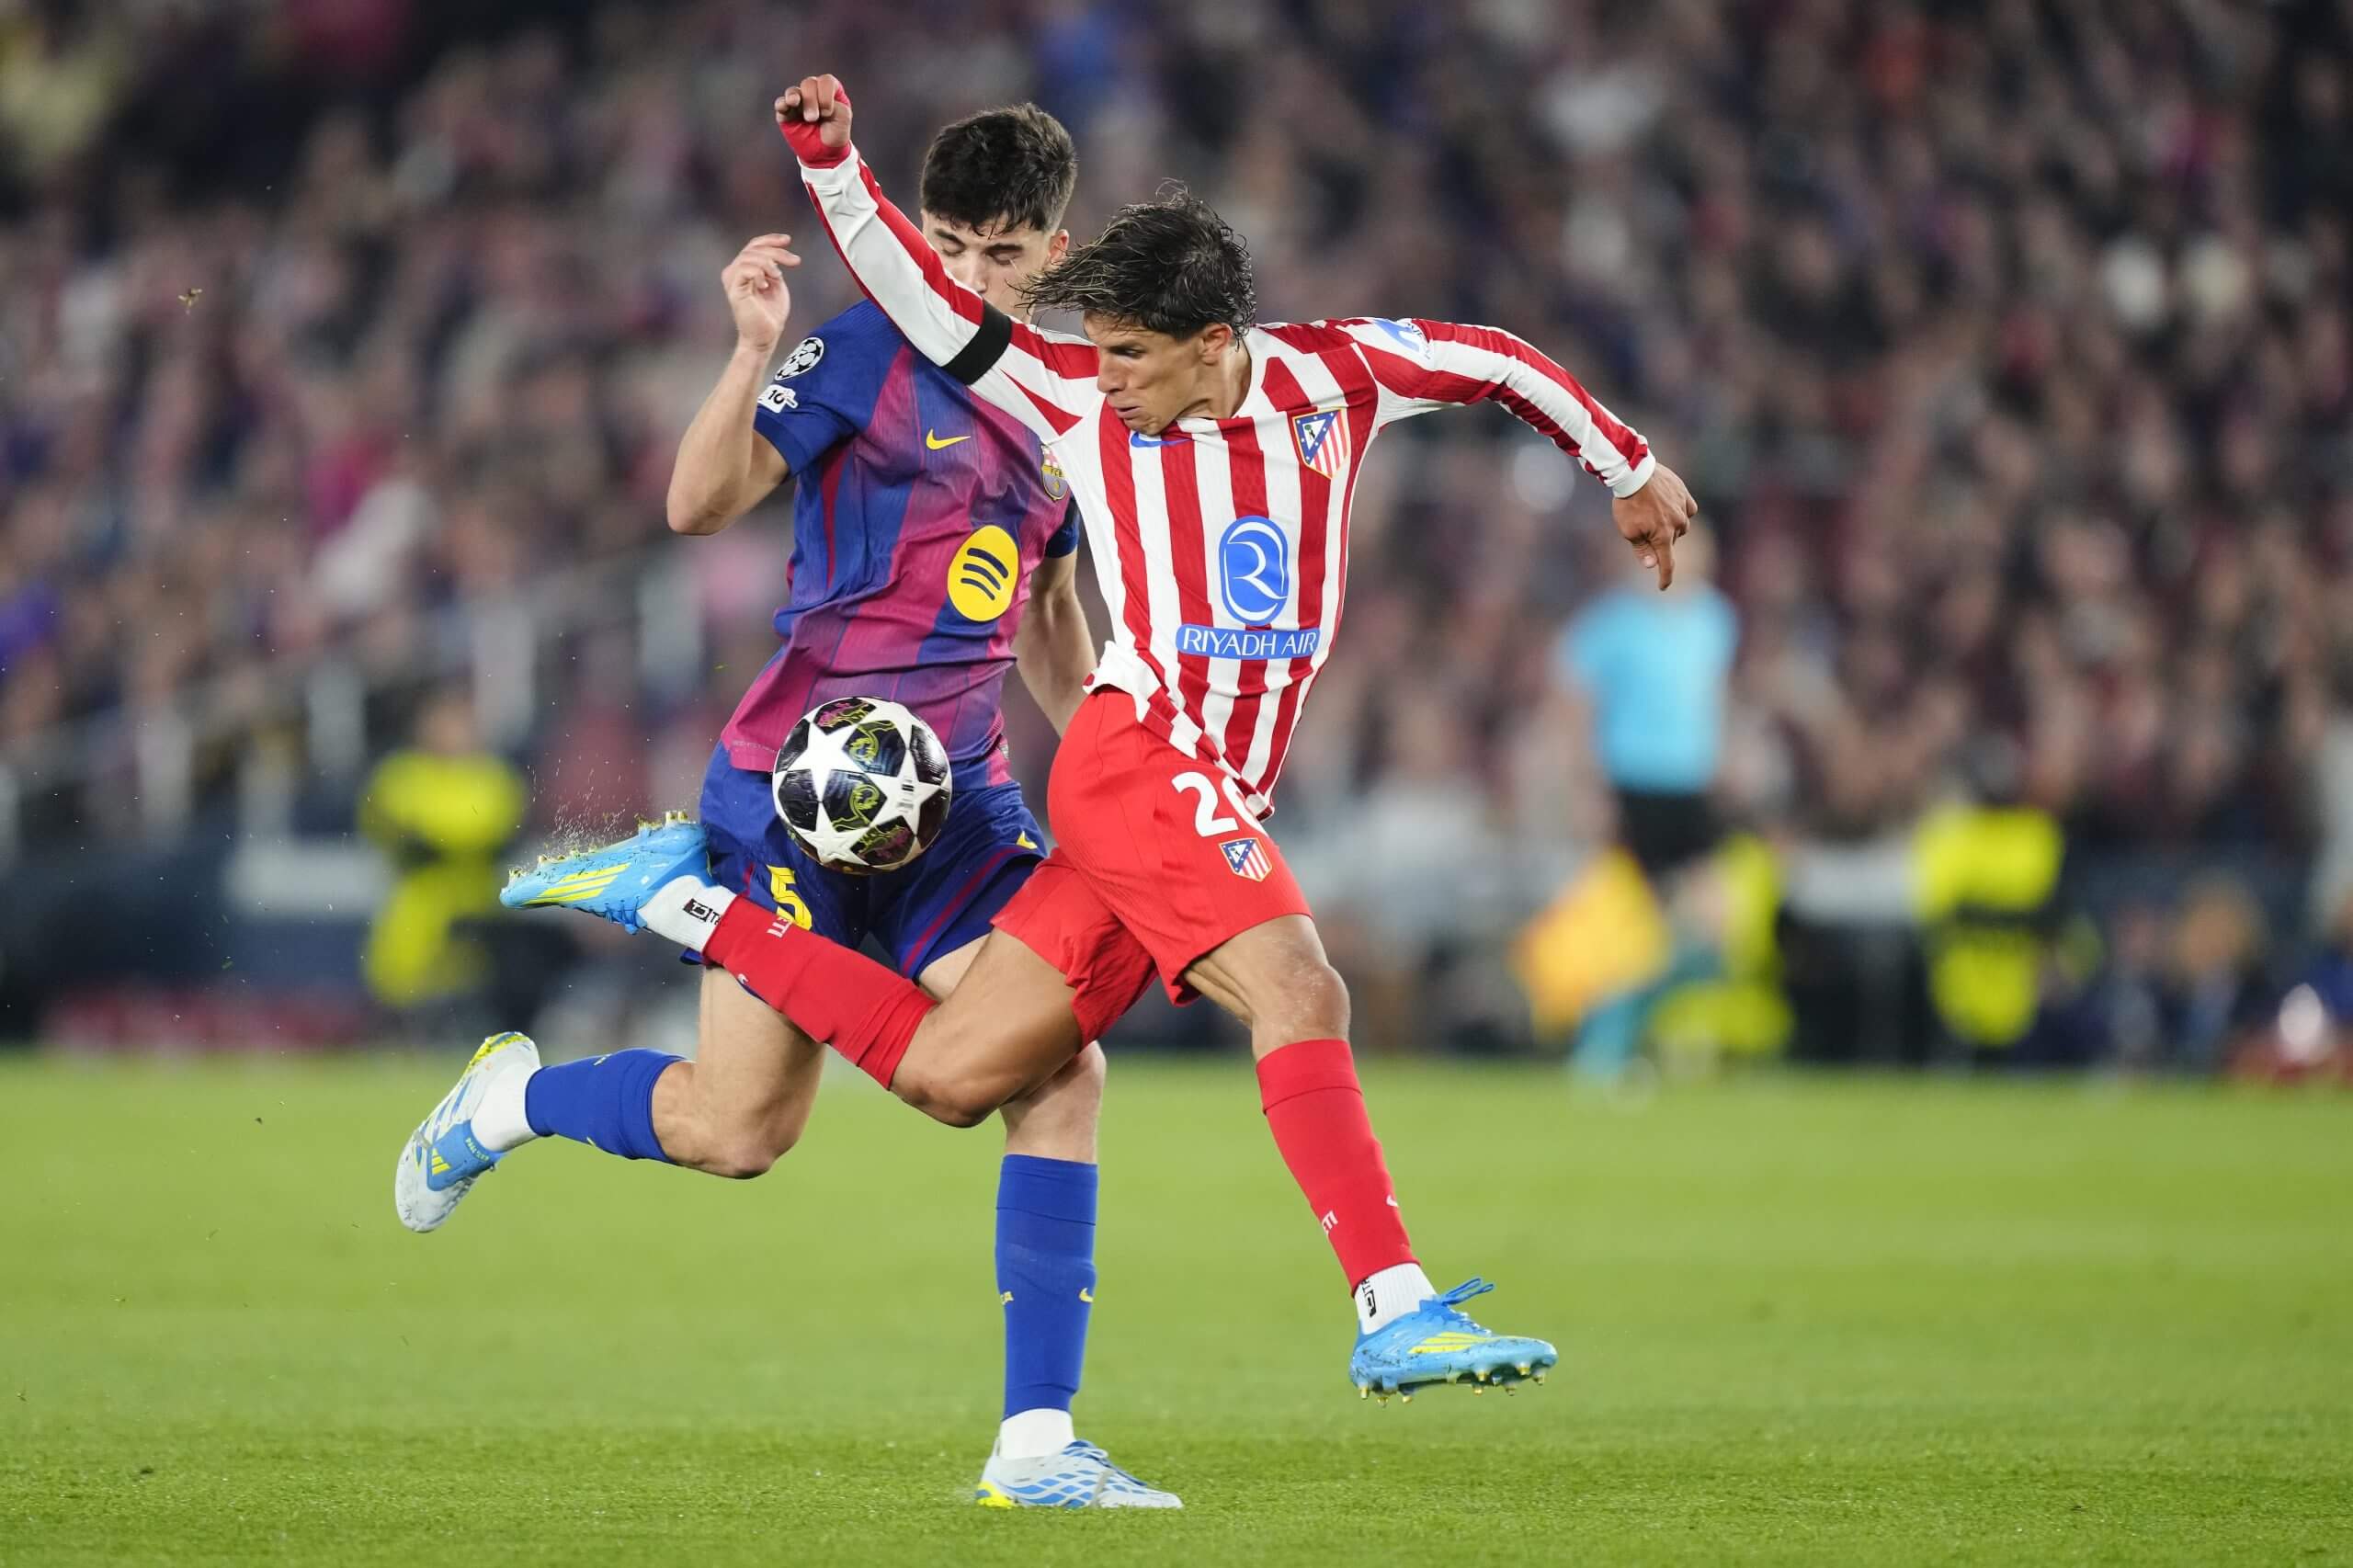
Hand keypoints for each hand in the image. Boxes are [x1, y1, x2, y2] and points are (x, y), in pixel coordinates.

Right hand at [721, 234, 798, 354]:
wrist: (766, 336)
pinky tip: (766, 284)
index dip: (770, 239)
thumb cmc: (770, 314)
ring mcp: (732, 280)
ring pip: (749, 256)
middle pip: (753, 248)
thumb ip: (773, 267)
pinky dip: (760, 273)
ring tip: (778, 277)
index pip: (754, 246)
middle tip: (795, 261)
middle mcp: (734, 272)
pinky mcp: (734, 290)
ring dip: (769, 263)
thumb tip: (775, 255)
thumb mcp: (776, 284)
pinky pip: (745, 269)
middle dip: (776, 252)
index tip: (788, 240)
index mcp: (744, 270)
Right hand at [775, 75, 851, 163]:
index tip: (828, 112)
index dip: (825, 94)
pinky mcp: (786, 113)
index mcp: (829, 90)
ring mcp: (799, 102)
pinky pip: (780, 104)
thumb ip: (835, 105)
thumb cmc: (836, 132)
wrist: (826, 153)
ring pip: (793, 91)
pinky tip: (784, 106)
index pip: (825, 81)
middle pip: (808, 83)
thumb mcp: (844, 118)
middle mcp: (813, 92)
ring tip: (795, 102)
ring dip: (794, 96)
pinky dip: (781, 103)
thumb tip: (814, 102)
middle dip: (811, 100)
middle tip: (813, 118)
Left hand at [1613, 461, 1698, 589]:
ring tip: (1653, 514)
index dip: (1665, 577)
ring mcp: (1682, 508)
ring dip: (1671, 526)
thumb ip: (1642, 549)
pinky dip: (1680, 512)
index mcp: (1663, 536)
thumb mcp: (1628, 530)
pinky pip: (1688, 509)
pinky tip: (1670, 507)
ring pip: (1681, 526)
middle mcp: (1677, 524)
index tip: (1663, 587)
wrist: (1634, 473)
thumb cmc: (1628, 503)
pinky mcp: (1684, 494)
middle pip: (1672, 542)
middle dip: (1661, 541)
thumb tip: (1652, 565)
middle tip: (1644, 529)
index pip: (1667, 563)